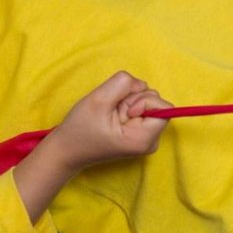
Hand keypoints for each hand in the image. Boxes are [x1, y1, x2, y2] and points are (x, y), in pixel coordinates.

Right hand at [50, 72, 170, 169]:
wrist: (67, 150)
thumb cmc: (80, 129)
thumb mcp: (99, 100)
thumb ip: (123, 84)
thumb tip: (140, 83)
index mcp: (144, 140)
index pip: (165, 108)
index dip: (144, 100)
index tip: (123, 109)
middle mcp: (151, 140)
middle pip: (156, 102)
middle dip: (133, 98)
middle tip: (112, 111)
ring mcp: (146, 136)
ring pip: (147, 101)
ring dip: (127, 100)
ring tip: (109, 114)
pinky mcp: (139, 130)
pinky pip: (140, 106)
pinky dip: (126, 105)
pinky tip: (112, 115)